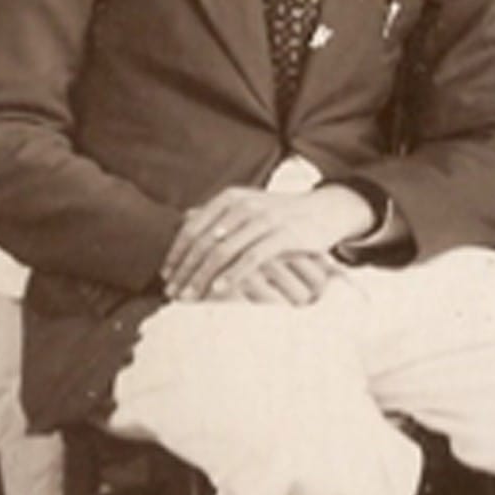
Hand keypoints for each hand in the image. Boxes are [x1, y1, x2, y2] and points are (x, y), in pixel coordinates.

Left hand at [161, 185, 372, 298]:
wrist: (327, 209)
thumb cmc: (283, 213)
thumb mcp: (250, 205)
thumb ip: (219, 213)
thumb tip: (184, 220)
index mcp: (230, 198)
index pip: (193, 228)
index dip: (176, 253)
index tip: (166, 275)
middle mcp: (244, 205)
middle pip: (203, 242)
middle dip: (184, 270)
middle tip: (172, 291)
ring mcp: (265, 219)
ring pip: (222, 252)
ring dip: (201, 277)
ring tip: (190, 296)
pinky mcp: (284, 235)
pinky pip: (251, 259)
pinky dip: (231, 276)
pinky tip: (218, 290)